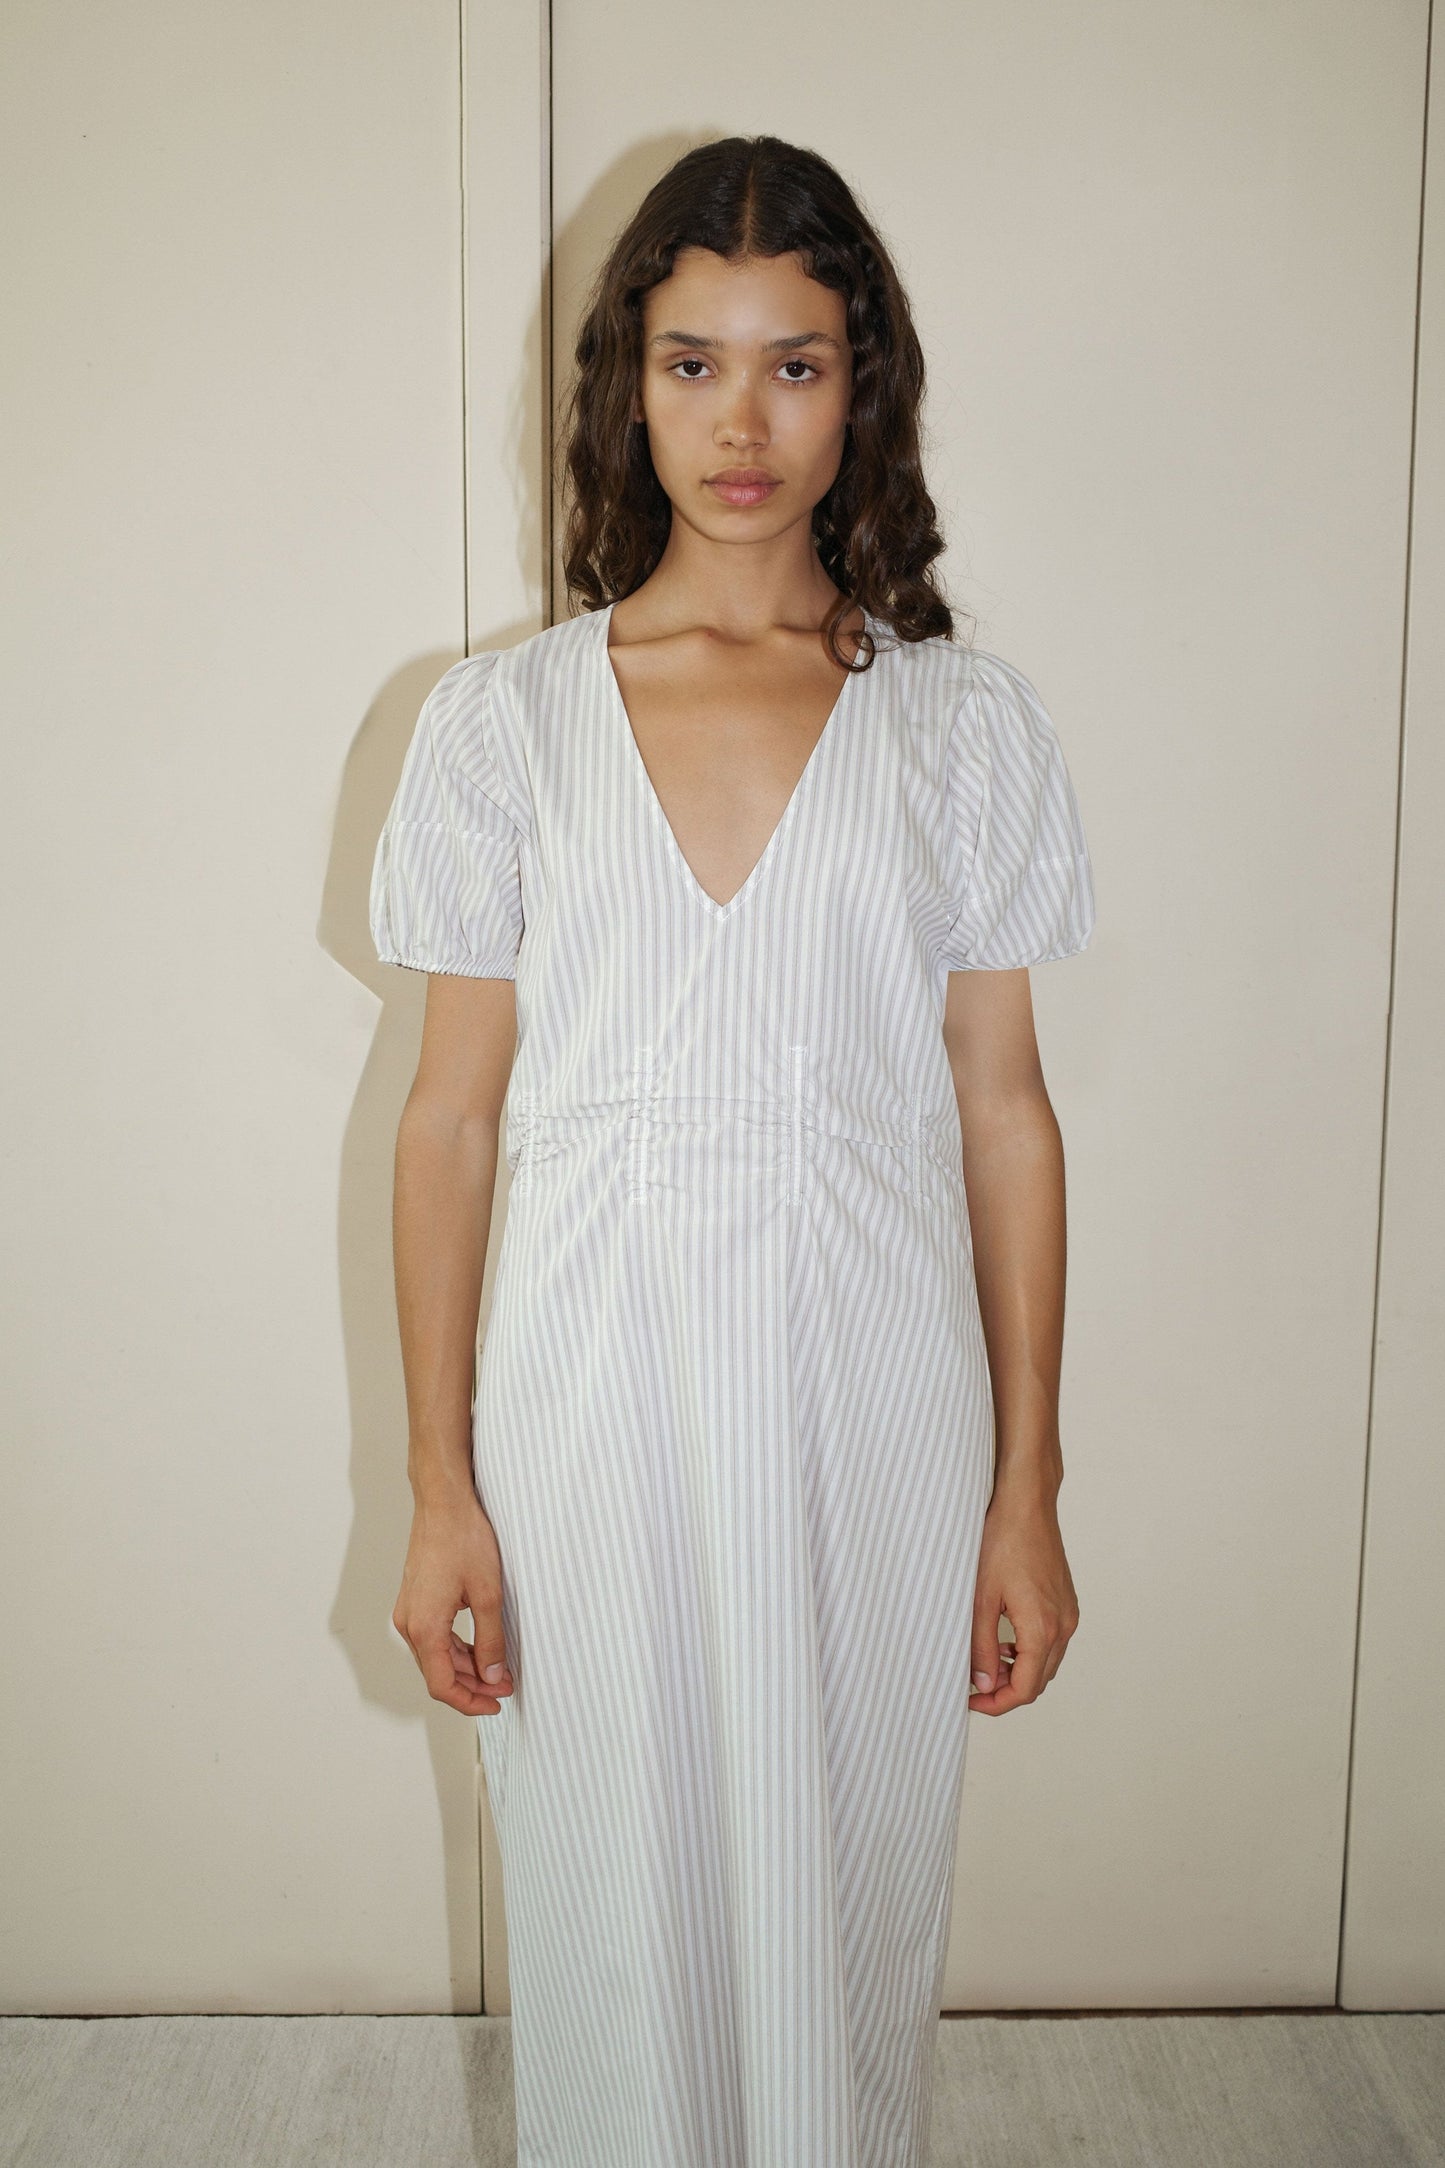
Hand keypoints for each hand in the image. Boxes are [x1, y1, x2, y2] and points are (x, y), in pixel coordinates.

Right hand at [393, 1493, 514, 1716]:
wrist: (444, 1501)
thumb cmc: (464, 1539)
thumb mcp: (488, 1594)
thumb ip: (490, 1641)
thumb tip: (492, 1677)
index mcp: (424, 1628)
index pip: (442, 1685)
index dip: (470, 1703)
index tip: (496, 1705)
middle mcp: (410, 1624)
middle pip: (438, 1673)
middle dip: (473, 1686)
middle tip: (506, 1686)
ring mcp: (409, 1611)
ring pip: (436, 1656)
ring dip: (466, 1667)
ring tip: (499, 1670)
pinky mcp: (415, 1599)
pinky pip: (434, 1636)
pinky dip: (456, 1648)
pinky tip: (480, 1647)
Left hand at [968, 1486, 1078, 1715]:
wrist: (1026, 1504)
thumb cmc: (1002, 1542)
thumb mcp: (982, 1598)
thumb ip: (983, 1646)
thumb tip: (983, 1684)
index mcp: (1043, 1629)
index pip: (1025, 1689)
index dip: (996, 1703)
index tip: (971, 1701)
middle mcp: (1063, 1626)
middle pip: (1039, 1681)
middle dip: (1007, 1691)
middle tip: (974, 1685)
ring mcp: (1068, 1614)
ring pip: (1046, 1663)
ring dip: (1019, 1672)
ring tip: (986, 1664)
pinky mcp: (1066, 1602)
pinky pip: (1052, 1642)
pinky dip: (1030, 1652)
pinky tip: (1006, 1641)